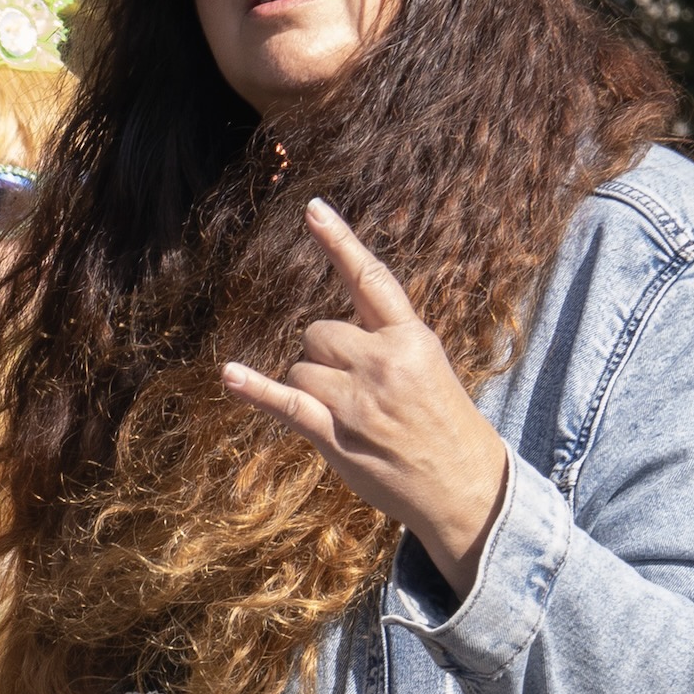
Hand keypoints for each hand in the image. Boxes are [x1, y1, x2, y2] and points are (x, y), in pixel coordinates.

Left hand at [220, 200, 515, 596]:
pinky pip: (284, 402)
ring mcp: (359, 397)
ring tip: (349, 417)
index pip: (370, 278)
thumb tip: (330, 334)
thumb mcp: (428, 368)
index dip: (339, 242)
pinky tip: (229, 375)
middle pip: (317, 333)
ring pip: (300, 368)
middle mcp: (384, 359)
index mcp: (411, 336)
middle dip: (322, 357)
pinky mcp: (336, 432)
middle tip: (354, 391)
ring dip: (310, 389)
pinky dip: (253, 390)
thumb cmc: (442, 424)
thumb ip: (384, 342)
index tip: (311, 210)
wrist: (464, 484)